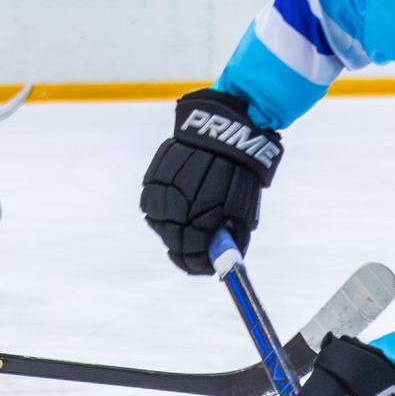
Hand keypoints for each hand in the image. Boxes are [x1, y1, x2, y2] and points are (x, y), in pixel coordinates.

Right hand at [140, 88, 282, 275]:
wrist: (227, 129)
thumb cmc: (241, 172)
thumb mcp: (244, 208)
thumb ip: (231, 236)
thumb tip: (222, 260)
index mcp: (202, 217)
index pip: (191, 253)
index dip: (196, 263)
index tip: (202, 266)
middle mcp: (178, 205)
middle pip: (172, 240)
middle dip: (182, 248)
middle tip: (191, 250)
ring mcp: (162, 189)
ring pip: (157, 220)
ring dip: (169, 226)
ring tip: (183, 223)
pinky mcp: (153, 173)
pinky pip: (150, 200)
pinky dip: (160, 206)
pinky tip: (174, 204)